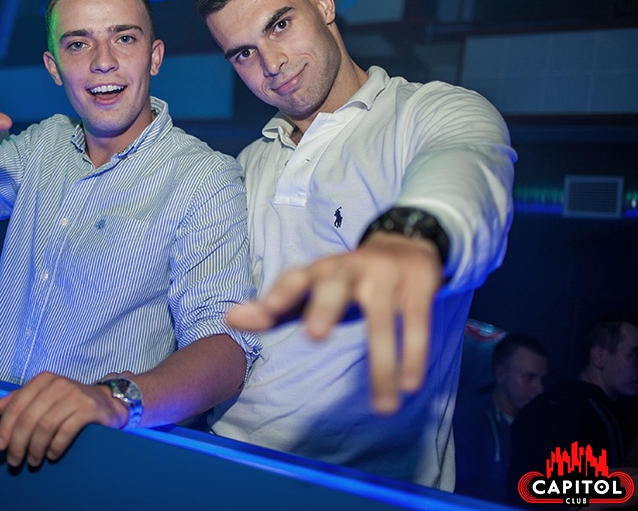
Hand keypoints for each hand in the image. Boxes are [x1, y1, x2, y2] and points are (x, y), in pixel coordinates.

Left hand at [0, 372, 128, 466]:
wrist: (108, 401)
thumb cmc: (71, 401)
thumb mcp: (45, 396)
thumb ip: (21, 400)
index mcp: (44, 380)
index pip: (17, 404)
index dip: (5, 428)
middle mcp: (59, 384)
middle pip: (29, 417)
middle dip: (18, 443)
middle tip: (14, 460)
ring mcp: (75, 395)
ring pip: (46, 426)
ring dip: (35, 448)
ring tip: (33, 461)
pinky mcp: (90, 409)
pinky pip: (66, 431)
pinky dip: (55, 446)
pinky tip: (51, 455)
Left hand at [227, 232, 442, 413]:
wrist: (406, 242)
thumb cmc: (347, 276)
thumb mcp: (312, 288)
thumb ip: (275, 308)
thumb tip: (229, 320)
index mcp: (320, 270)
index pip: (297, 277)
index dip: (282, 292)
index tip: (267, 309)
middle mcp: (350, 268)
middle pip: (335, 284)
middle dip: (325, 306)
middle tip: (315, 335)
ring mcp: (386, 275)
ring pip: (383, 320)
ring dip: (383, 363)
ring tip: (384, 406)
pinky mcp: (418, 287)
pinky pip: (417, 323)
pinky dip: (414, 354)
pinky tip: (410, 384)